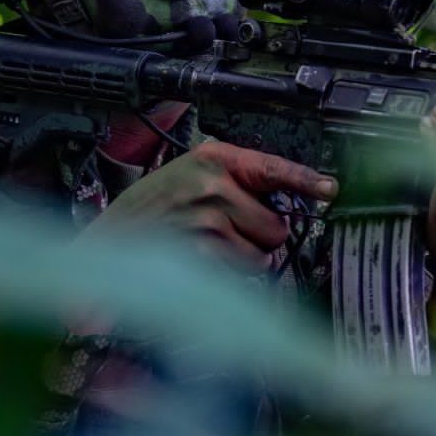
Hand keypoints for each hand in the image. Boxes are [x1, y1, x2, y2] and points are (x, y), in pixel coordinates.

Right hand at [79, 140, 335, 271]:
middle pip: (276, 225)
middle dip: (258, 237)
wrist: (105, 245)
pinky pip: (243, 272)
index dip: (306, 181)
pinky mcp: (205, 252)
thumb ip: (232, 184)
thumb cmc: (146, 214)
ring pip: (262, 254)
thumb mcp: (186, 178)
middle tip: (223, 234)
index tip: (330, 188)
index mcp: (212, 159)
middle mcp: (213, 185)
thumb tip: (281, 208)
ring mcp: (209, 219)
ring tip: (205, 249)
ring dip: (242, 260)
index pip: (272, 167)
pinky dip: (228, 276)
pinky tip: (200, 264)